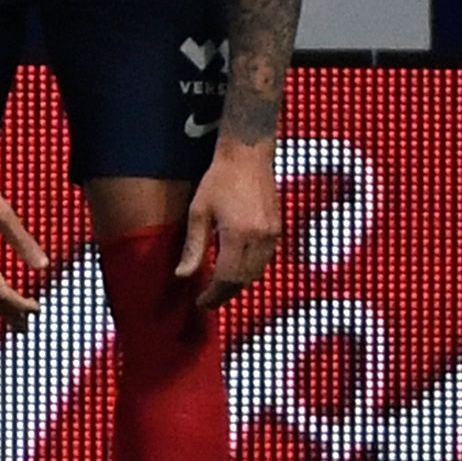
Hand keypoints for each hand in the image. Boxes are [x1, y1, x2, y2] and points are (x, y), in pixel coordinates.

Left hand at [178, 143, 281, 309]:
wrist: (248, 157)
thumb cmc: (218, 180)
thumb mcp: (198, 211)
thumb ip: (193, 245)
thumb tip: (183, 275)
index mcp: (238, 235)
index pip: (227, 277)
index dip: (213, 294)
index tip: (200, 303)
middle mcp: (260, 239)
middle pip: (244, 280)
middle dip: (225, 294)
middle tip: (207, 301)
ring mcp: (273, 235)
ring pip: (257, 273)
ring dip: (238, 284)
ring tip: (218, 289)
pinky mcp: (278, 230)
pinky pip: (265, 261)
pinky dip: (249, 270)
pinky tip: (234, 269)